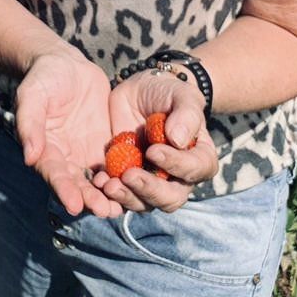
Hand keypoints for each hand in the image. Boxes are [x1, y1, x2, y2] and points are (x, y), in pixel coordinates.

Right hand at [14, 47, 120, 218]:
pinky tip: (138, 185)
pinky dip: (125, 178)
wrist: (67, 64)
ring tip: (122, 205)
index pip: (53, 175)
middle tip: (105, 210)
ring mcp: (87, 155)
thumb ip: (30, 124)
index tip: (75, 206)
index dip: (64, 190)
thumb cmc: (44, 78)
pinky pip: (117, 166)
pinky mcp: (107, 147)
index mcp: (44, 150)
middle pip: (78, 186)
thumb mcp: (33, 96)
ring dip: (109, 195)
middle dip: (91, 200)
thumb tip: (29, 156)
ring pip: (99, 182)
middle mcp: (65, 159)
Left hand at [100, 69, 218, 213]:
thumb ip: (187, 114)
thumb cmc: (168, 93)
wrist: (139, 92)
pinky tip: (97, 180)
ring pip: (143, 203)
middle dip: (150, 190)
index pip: (195, 170)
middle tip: (129, 176)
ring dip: (126, 197)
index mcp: (198, 157)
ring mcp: (150, 181)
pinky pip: (119, 196)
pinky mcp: (126, 181)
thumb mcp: (182, 94)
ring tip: (108, 184)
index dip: (177, 165)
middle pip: (170, 198)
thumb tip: (178, 140)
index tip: (153, 150)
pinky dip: (108, 193)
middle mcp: (177, 177)